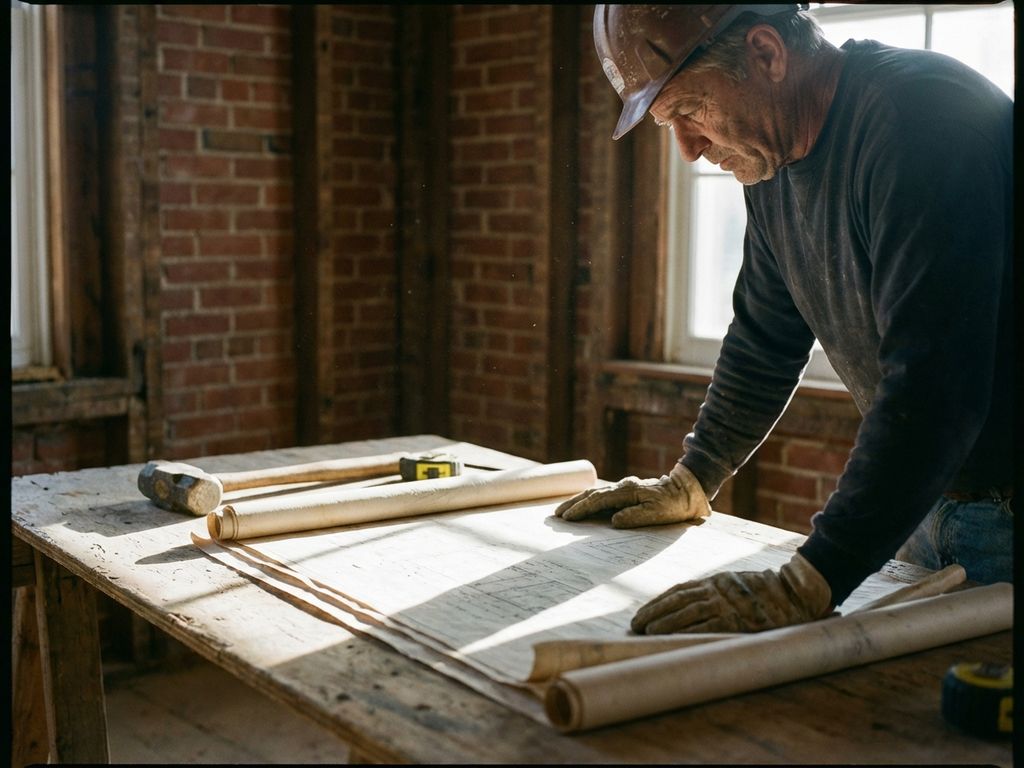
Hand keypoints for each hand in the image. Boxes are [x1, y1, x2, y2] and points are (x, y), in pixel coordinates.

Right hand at [553, 463, 710, 527]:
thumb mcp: (658, 513)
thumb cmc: (674, 504)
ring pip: (595, 493)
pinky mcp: (627, 492)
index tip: (566, 518)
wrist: (687, 490)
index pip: (597, 500)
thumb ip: (635, 517)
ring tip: (563, 511)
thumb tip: (614, 521)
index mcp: (627, 491)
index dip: (581, 509)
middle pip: (591, 494)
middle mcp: (622, 487)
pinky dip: (589, 501)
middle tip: (556, 514)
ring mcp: (624, 488)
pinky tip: (583, 506)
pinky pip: (603, 496)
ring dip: (578, 502)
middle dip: (573, 504)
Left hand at [631, 554, 832, 633]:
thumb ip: (719, 592)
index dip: (658, 602)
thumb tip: (696, 605)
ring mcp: (725, 604)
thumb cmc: (766, 591)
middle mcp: (715, 591)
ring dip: (663, 622)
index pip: (678, 591)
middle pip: (676, 601)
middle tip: (635, 625)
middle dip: (653, 613)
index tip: (642, 613)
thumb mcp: (737, 583)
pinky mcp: (736, 620)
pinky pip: (706, 627)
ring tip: (646, 632)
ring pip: (686, 613)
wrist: (793, 592)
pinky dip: (686, 632)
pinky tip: (671, 639)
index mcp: (715, 582)